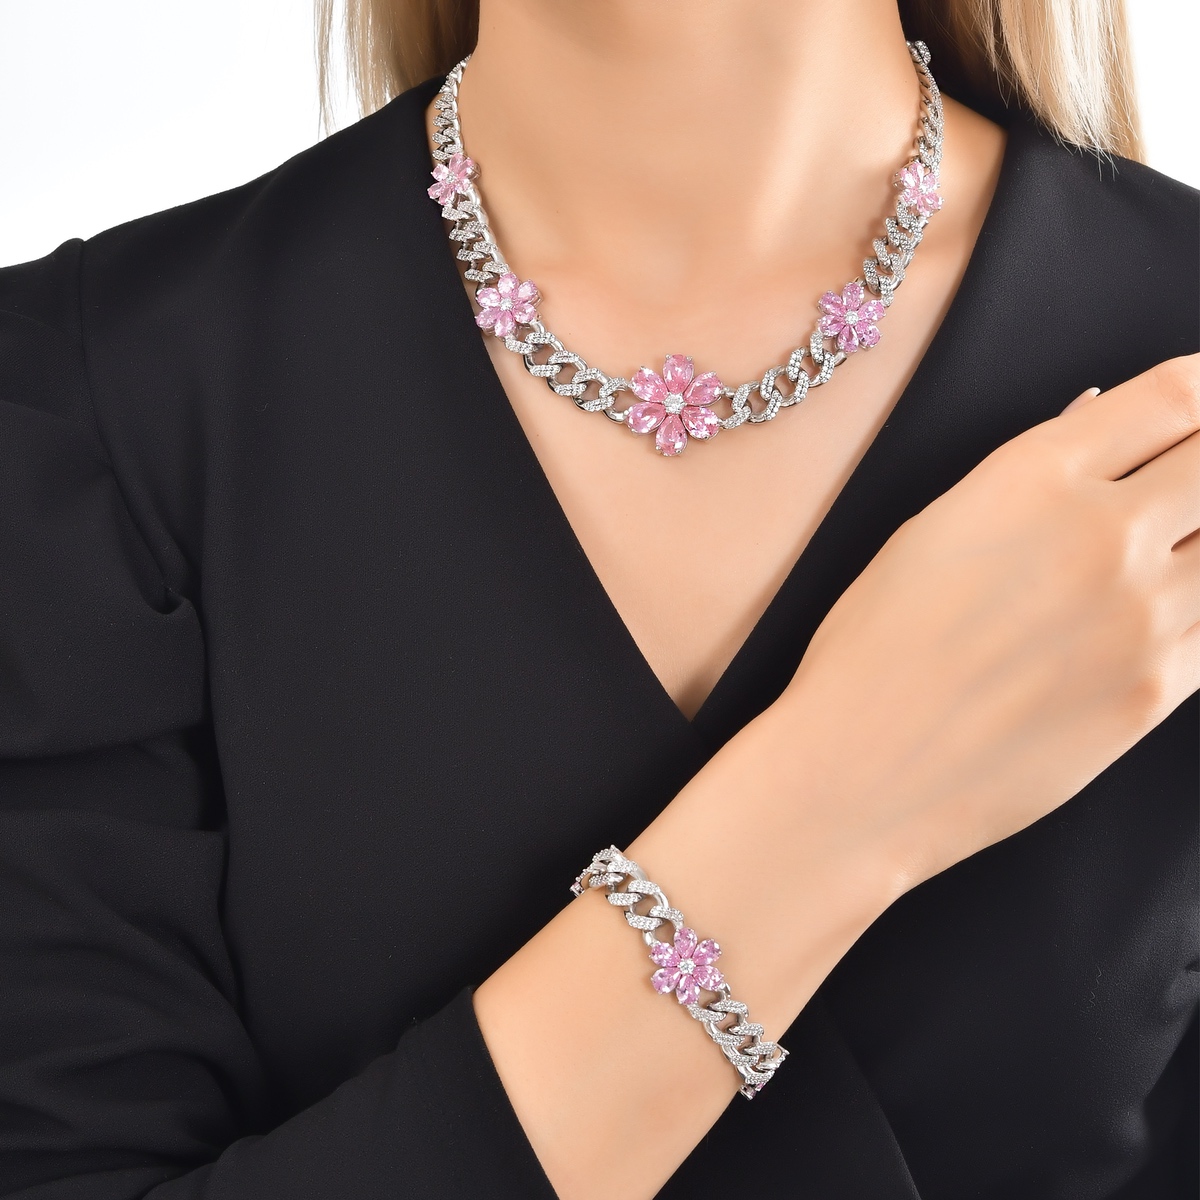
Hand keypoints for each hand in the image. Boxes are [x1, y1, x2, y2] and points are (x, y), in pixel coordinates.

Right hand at [779, 354, 1199, 888]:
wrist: (861, 768)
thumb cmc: (870, 652)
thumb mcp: (930, 533)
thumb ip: (1026, 479)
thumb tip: (1093, 423)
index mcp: (1030, 479)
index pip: (1175, 396)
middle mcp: (1100, 534)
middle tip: (1192, 478)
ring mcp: (1140, 616)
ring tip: (1166, 552)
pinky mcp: (1158, 690)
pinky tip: (1167, 607)